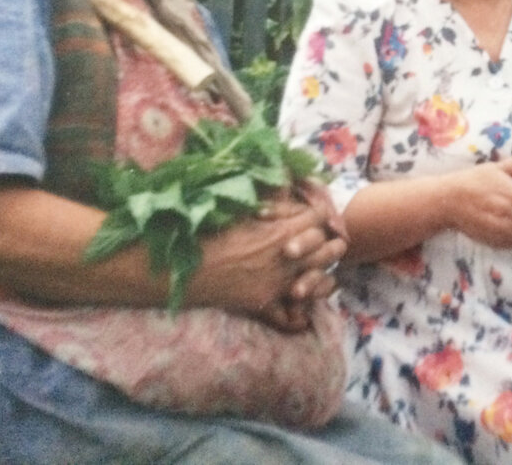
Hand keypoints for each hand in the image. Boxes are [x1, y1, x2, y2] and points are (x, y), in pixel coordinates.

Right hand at [187, 198, 345, 331]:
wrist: (184, 267)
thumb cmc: (209, 233)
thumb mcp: (243, 211)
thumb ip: (273, 207)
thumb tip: (292, 195)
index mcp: (281, 230)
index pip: (319, 218)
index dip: (319, 215)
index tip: (316, 216)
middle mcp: (286, 257)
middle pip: (327, 247)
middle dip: (328, 242)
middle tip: (326, 242)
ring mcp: (278, 282)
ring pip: (319, 280)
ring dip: (321, 275)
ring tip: (319, 273)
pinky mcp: (264, 303)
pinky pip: (292, 315)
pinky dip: (298, 314)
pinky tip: (299, 310)